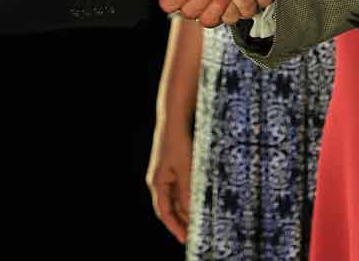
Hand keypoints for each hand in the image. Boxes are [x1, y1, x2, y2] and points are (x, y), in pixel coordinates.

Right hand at [144, 118, 194, 243]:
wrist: (174, 118)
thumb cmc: (178, 142)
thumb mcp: (186, 168)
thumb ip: (188, 191)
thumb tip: (191, 213)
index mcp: (157, 182)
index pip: (165, 212)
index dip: (175, 227)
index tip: (186, 240)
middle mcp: (159, 180)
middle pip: (170, 207)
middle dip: (182, 221)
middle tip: (196, 235)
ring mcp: (166, 174)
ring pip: (176, 198)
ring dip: (187, 210)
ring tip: (200, 222)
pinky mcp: (174, 167)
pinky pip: (180, 188)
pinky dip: (189, 197)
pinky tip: (200, 201)